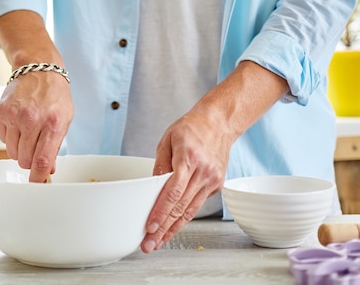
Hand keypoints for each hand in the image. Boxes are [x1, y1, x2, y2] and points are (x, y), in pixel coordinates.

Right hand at [0, 71, 73, 182]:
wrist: (39, 68)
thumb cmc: (55, 96)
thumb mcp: (65, 119)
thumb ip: (56, 146)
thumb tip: (48, 171)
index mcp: (53, 124)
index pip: (42, 161)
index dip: (38, 178)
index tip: (36, 184)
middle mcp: (33, 120)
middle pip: (25, 160)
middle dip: (30, 161)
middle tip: (35, 150)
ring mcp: (15, 115)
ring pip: (12, 153)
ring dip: (20, 150)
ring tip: (28, 134)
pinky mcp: (1, 112)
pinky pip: (3, 139)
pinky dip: (11, 138)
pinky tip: (19, 124)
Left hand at [139, 61, 288, 252]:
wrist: (219, 123)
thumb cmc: (190, 128)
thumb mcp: (167, 140)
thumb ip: (160, 164)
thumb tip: (151, 187)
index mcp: (188, 158)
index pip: (172, 192)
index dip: (160, 212)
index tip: (149, 227)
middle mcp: (203, 172)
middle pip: (180, 207)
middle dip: (163, 229)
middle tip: (148, 244)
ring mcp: (212, 180)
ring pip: (190, 211)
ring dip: (173, 229)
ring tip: (158, 242)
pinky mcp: (217, 185)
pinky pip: (197, 204)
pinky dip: (184, 217)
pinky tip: (171, 227)